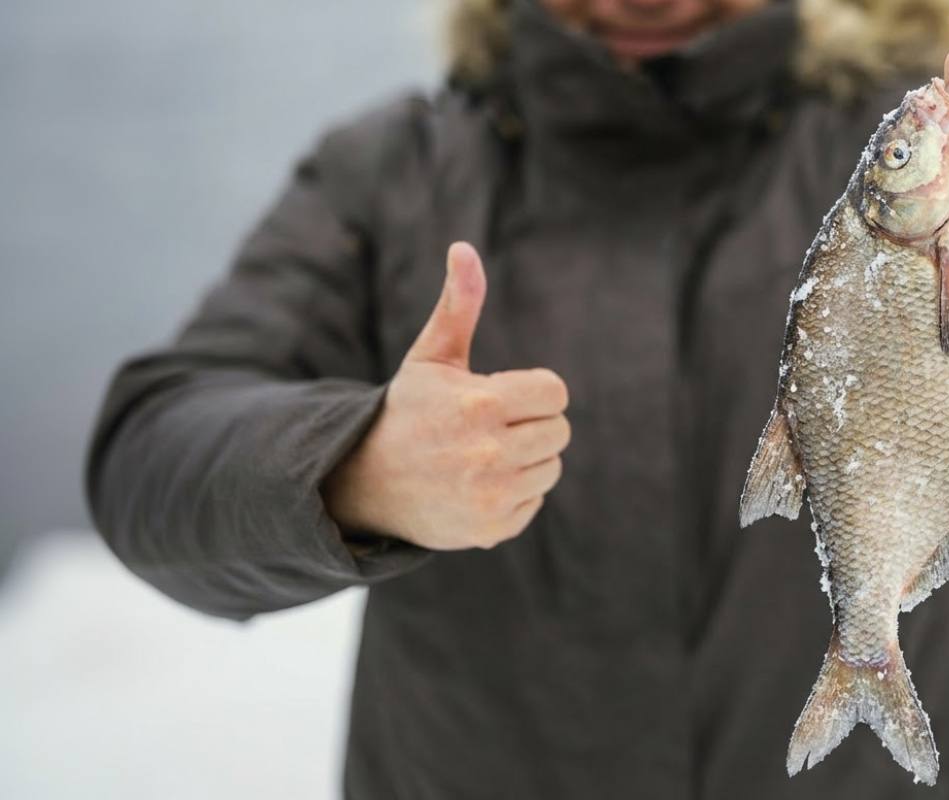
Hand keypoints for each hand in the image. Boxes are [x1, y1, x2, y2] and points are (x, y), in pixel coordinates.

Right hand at [324, 243, 570, 549]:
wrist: (365, 482)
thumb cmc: (409, 411)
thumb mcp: (432, 356)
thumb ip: (458, 305)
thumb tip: (464, 247)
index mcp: (481, 404)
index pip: (554, 393)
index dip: (532, 391)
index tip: (499, 396)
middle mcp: (488, 454)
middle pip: (559, 431)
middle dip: (530, 424)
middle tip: (488, 427)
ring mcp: (490, 495)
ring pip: (551, 467)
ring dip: (526, 459)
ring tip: (480, 456)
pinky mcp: (491, 529)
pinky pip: (535, 500)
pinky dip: (514, 493)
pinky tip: (477, 485)